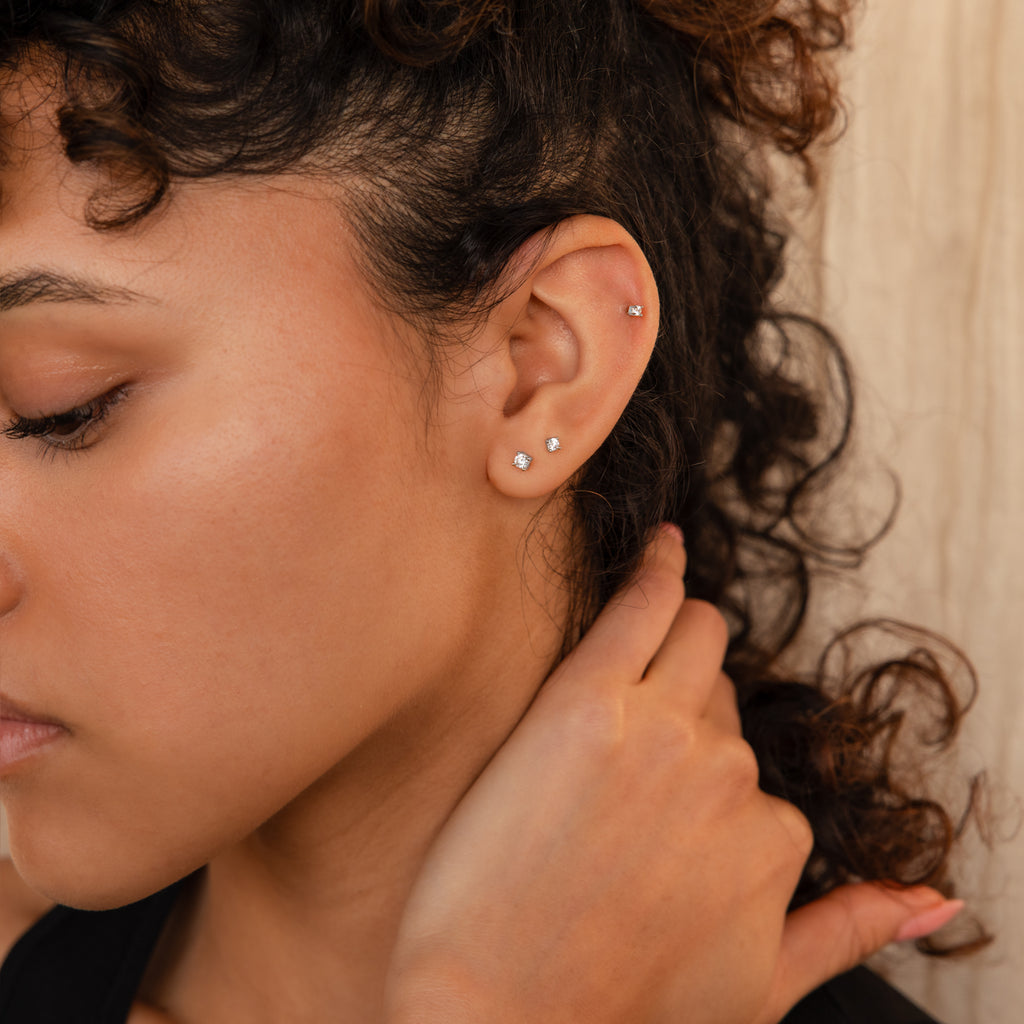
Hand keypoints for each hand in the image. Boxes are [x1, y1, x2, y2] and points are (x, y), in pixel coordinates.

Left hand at [384, 526, 961, 1022]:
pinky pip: (642, 605)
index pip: (751, 765)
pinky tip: (660, 545)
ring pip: (694, 639)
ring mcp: (659, 732)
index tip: (659, 793)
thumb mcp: (762, 986)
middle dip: (690, 708)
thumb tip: (934, 903)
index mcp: (771, 835)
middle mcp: (728, 775)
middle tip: (634, 742)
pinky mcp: (584, 702)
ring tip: (644, 651)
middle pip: (722, 697)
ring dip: (680, 638)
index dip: (700, 776)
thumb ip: (851, 930)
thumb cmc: (615, 1008)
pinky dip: (658, 566)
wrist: (494, 1016)